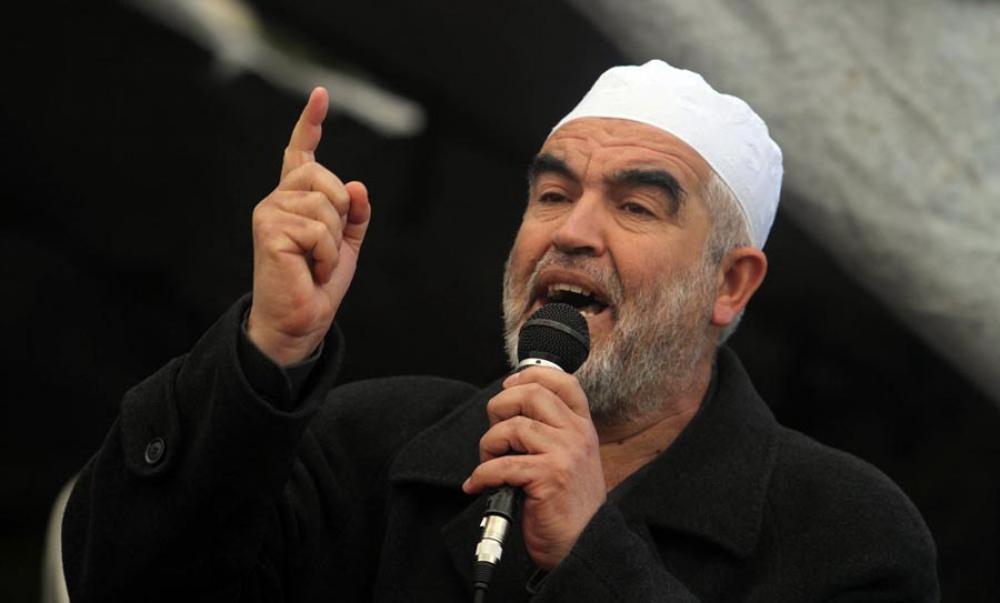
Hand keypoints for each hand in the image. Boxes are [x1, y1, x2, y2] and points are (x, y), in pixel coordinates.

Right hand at [247, 87, 370, 364]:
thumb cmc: (318, 284)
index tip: (320, 95)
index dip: (311, 124)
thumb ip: (355, 215)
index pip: (301, 153)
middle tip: (326, 248)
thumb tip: (358, 186)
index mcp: (296, 199)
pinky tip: (311, 270)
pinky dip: (327, 255)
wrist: (300, 322)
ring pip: (326, 205)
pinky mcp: (268, 228)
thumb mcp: (346, 246)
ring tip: (316, 263)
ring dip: (334, 241)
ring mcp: (270, 211)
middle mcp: (278, 199)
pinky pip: (319, 229)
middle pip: (326, 177)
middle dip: (341, 214)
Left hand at [463, 368, 606, 569]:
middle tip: (495, 434)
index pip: (562, 381)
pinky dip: (481, 474)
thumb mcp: (571, 459)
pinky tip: (478, 485)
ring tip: (490, 464)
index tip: (510, 386)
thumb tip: (510, 409)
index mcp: (582, 427)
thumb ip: (552, 432)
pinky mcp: (549, 476)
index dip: (531, 374)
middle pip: (531, 393)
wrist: (583, 545)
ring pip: (513, 426)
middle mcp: (577, 434)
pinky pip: (502, 464)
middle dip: (500, 407)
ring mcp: (565, 454)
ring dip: (489, 445)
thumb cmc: (568, 506)